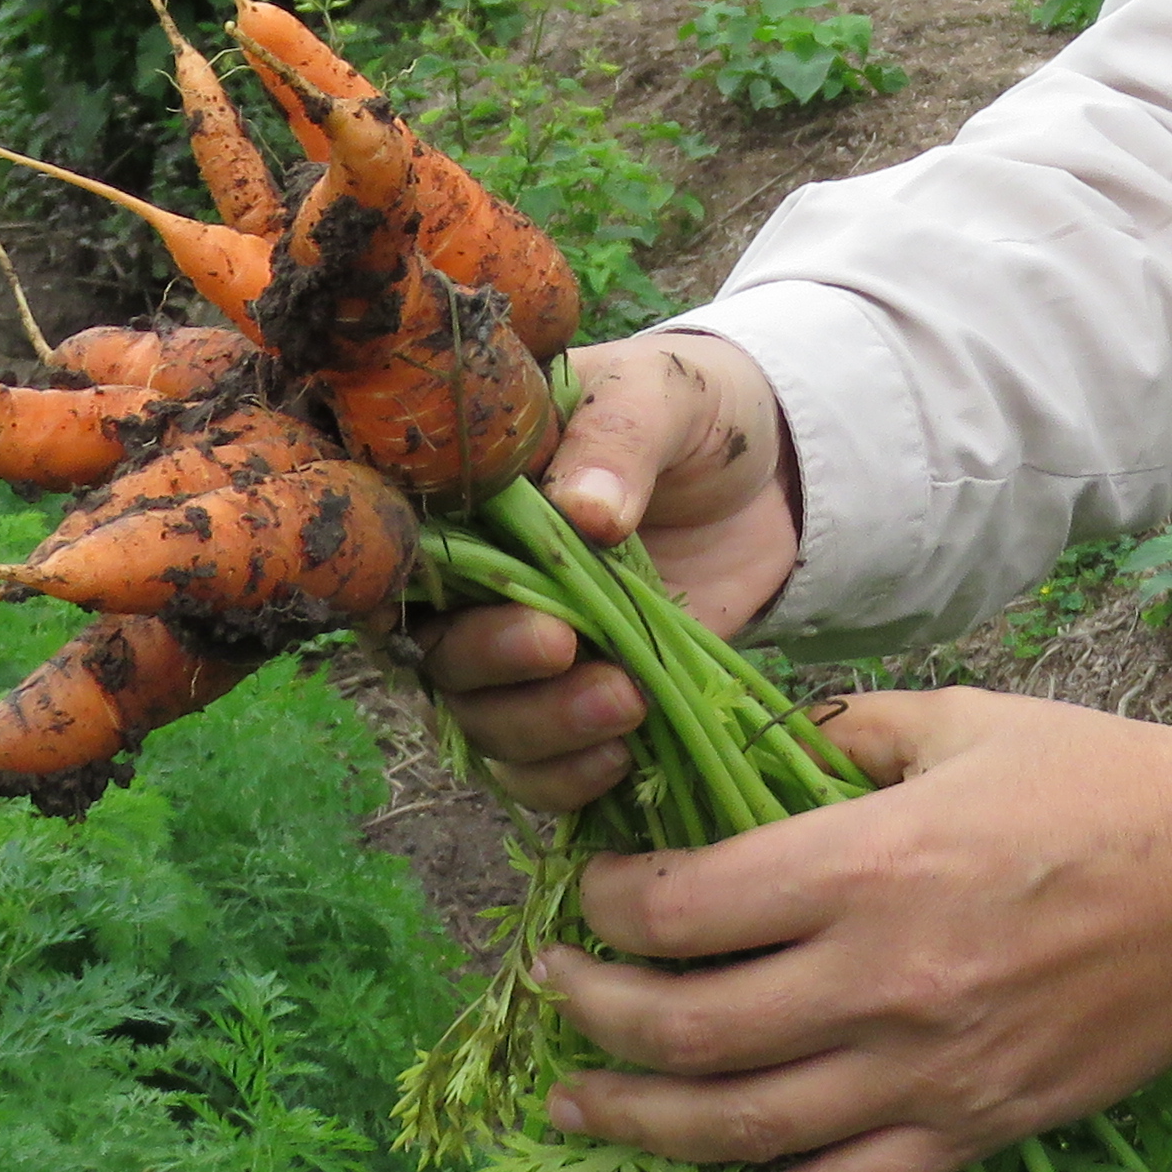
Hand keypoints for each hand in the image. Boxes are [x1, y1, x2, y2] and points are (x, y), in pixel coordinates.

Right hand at [417, 330, 795, 809]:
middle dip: (491, 661)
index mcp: (465, 493)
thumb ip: (619, 439)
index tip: (468, 599)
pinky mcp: (574, 702)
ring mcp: (521, 650)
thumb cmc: (692, 411)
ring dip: (540, 727)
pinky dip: (566, 777)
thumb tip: (583, 513)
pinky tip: (619, 755)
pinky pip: (537, 768)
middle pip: (435, 650)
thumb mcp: (661, 394)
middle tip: (562, 645)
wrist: (772, 479)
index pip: (400, 551)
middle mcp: (473, 582)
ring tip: (625, 701)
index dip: (409, 586)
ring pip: (480, 720)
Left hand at [536, 686, 1171, 1171]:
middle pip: (686, 1026)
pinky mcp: (968, 1132)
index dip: (611, 903)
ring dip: (633, 1119)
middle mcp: (880, 981)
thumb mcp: (962, 719)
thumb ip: (844, 733)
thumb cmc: (1099, 782)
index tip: (592, 890)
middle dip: (590, 1010)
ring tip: (570, 1102)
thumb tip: (752, 746)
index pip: (686, 906)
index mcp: (870, 863)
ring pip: (736, 1125)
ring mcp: (924, 1073)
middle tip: (547, 988)